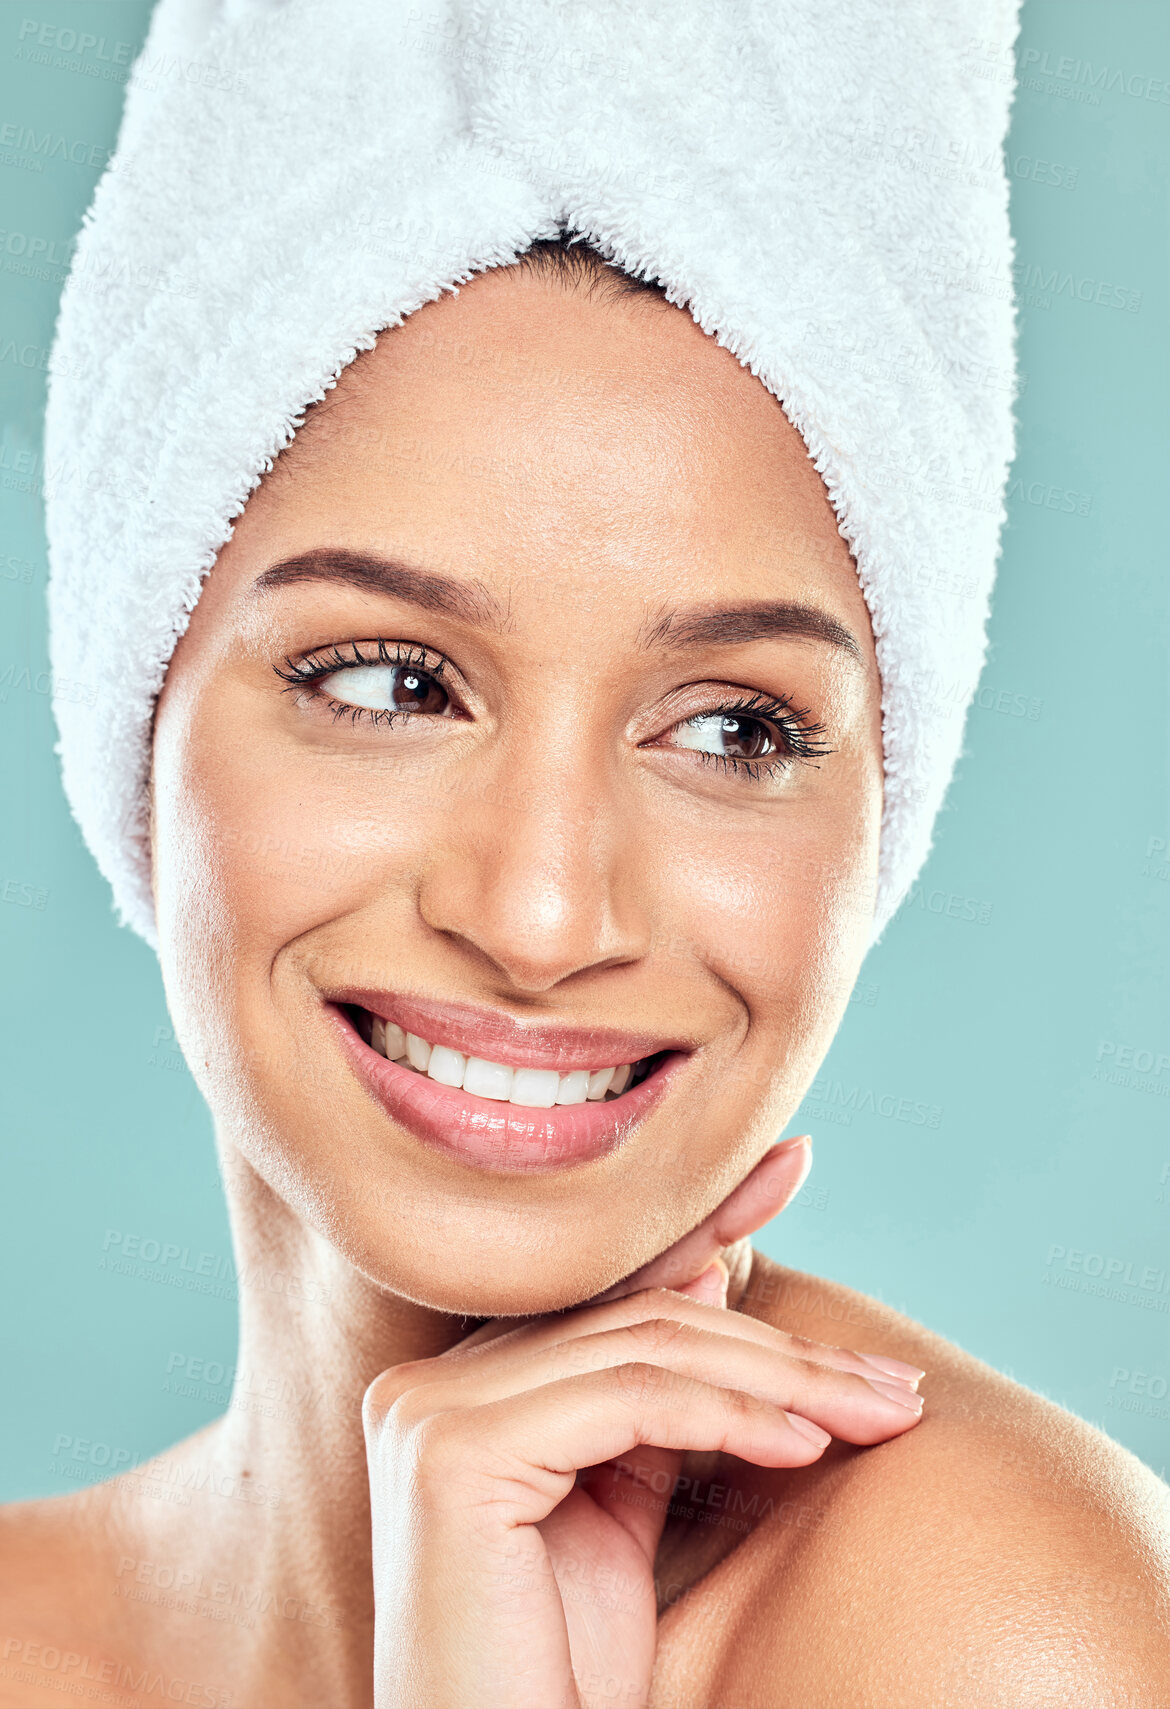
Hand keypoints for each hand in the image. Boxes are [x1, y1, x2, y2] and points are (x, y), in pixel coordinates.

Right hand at [363, 1138, 924, 1708]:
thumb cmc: (559, 1679)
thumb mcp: (622, 1511)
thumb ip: (653, 1397)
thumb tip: (714, 1273)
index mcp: (459, 1389)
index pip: (606, 1288)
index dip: (705, 1220)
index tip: (793, 1165)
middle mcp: (427, 1384)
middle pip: (639, 1320)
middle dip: (783, 1345)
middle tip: (895, 1385)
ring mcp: (427, 1411)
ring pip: (646, 1348)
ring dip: (785, 1380)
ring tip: (879, 1417)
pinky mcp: (451, 1453)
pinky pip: (630, 1401)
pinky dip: (734, 1415)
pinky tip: (808, 1446)